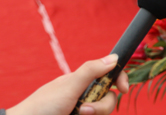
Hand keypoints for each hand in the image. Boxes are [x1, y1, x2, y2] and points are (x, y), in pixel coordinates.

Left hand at [6, 54, 129, 114]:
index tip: (123, 89)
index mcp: (83, 82)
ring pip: (103, 113)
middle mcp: (85, 97)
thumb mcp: (69, 86)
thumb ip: (91, 71)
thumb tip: (114, 57)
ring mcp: (83, 111)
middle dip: (101, 106)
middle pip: (110, 99)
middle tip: (84, 110)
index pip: (109, 76)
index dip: (120, 80)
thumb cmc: (42, 105)